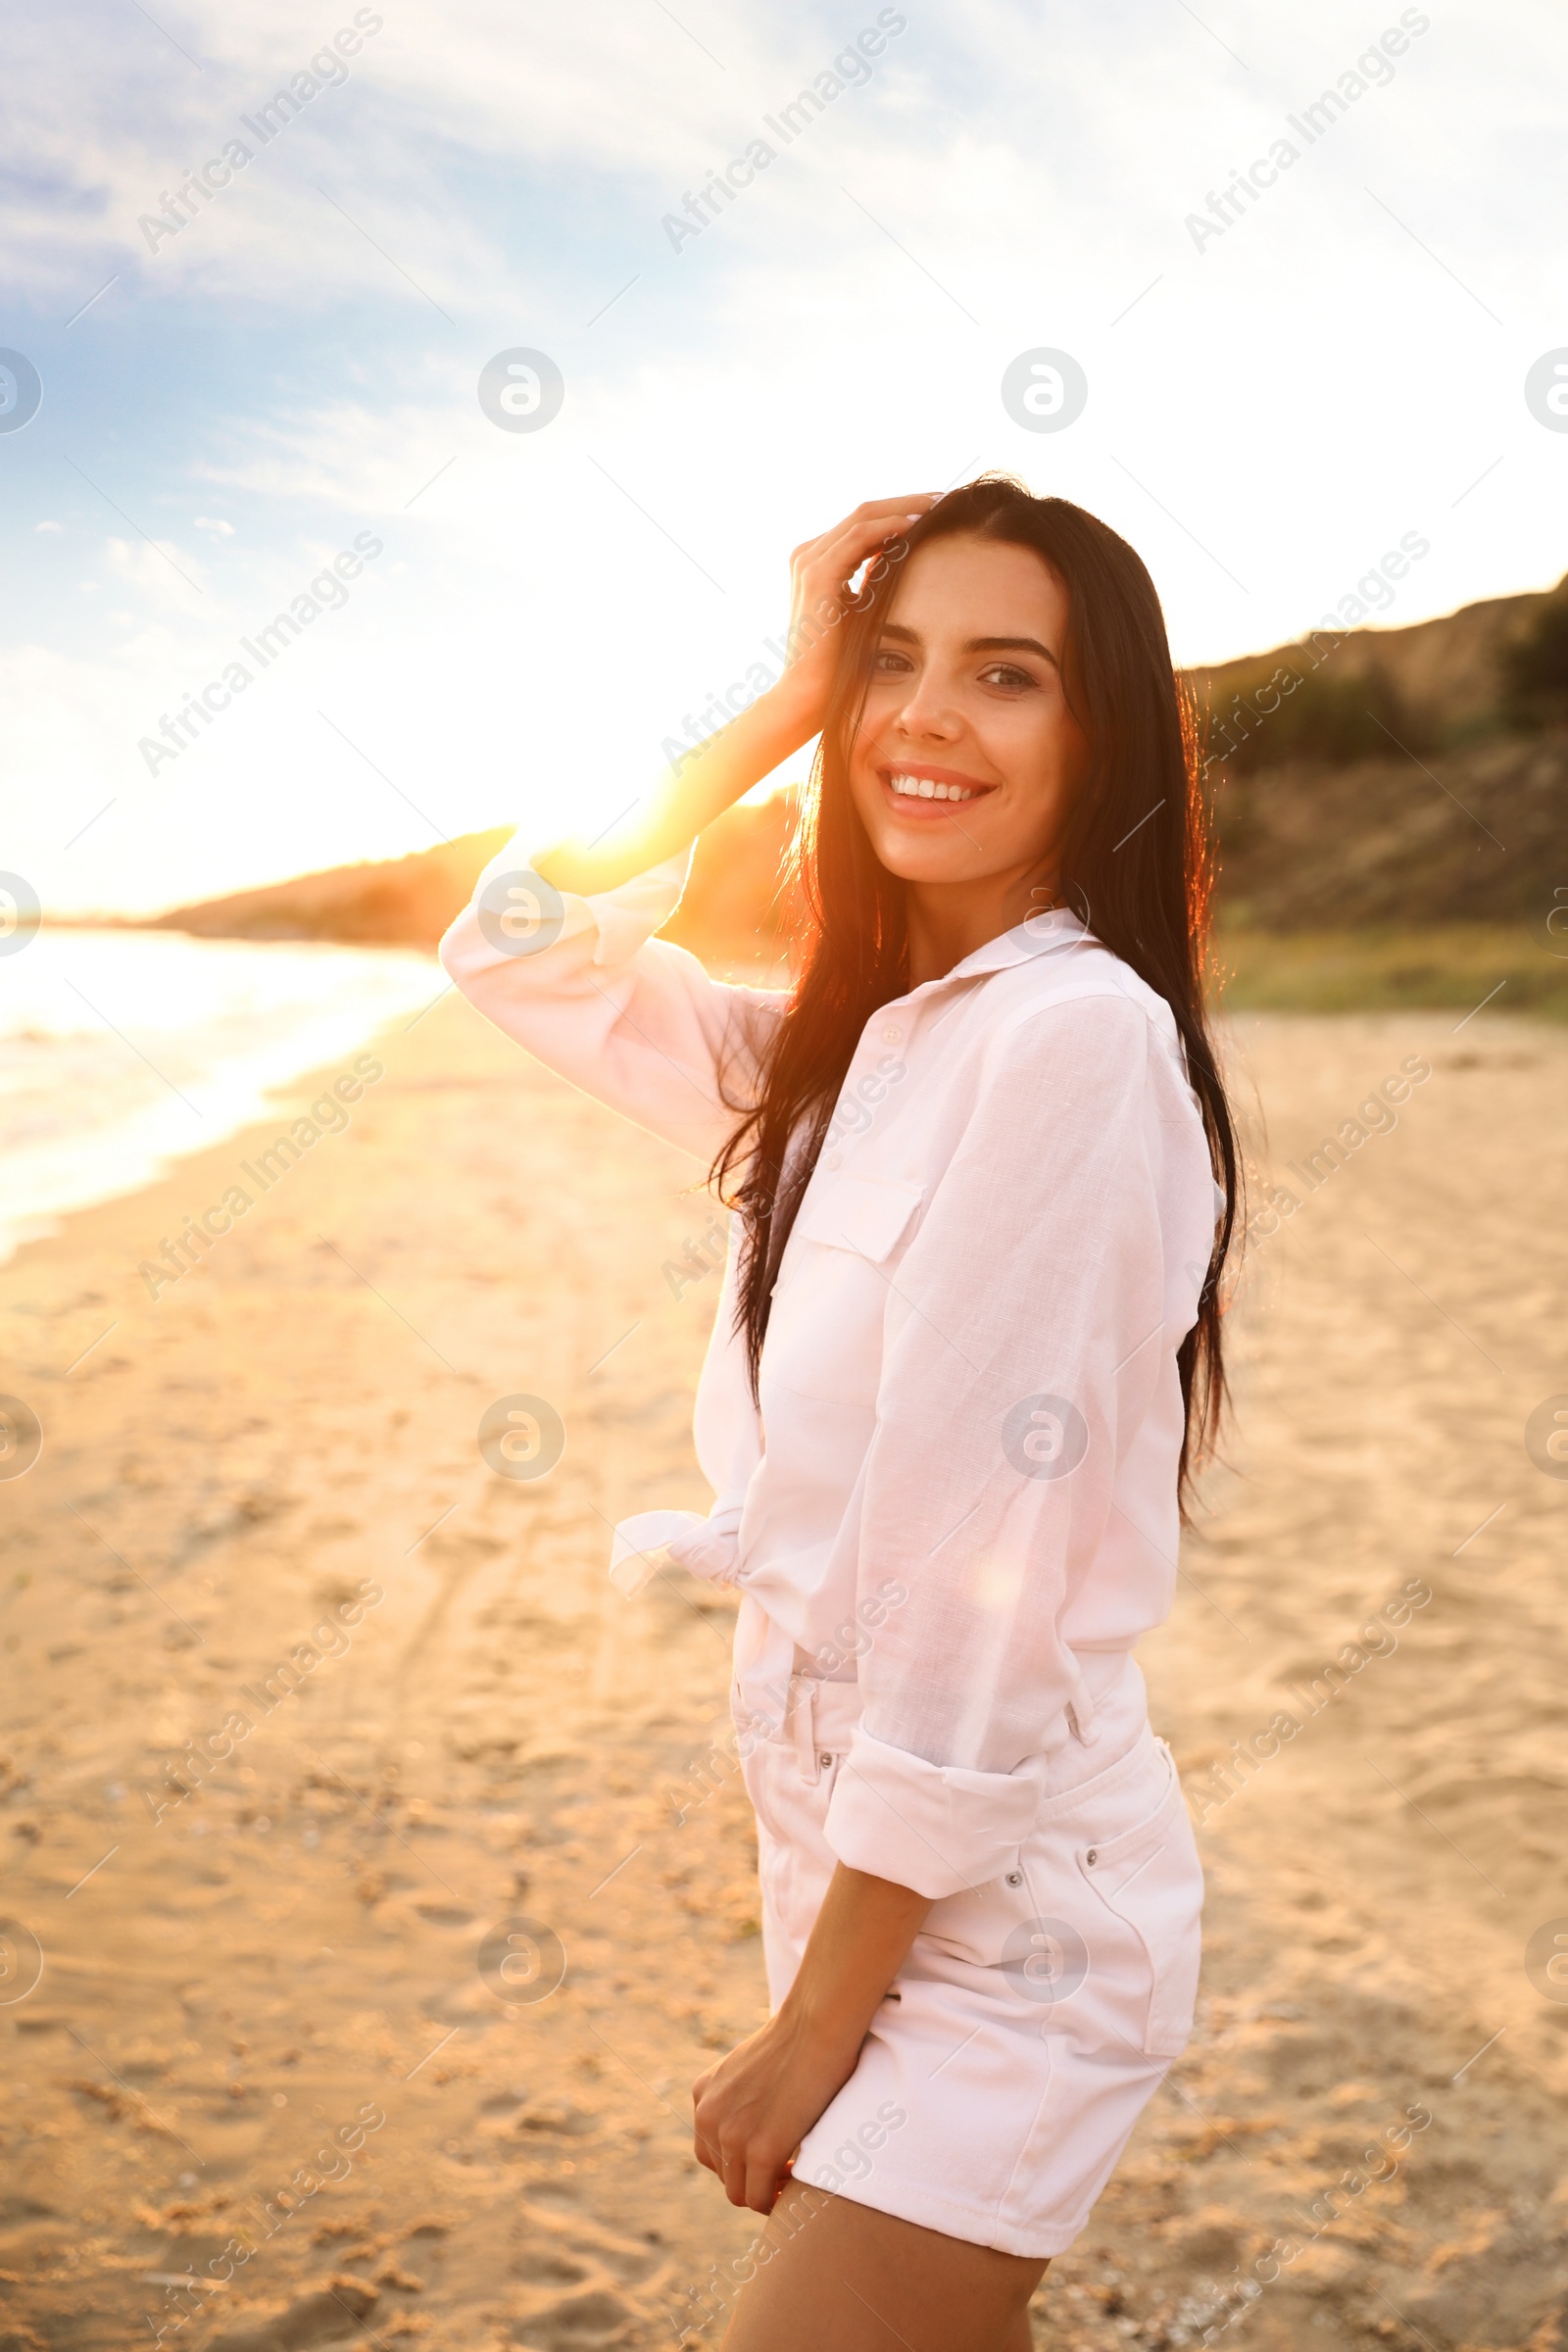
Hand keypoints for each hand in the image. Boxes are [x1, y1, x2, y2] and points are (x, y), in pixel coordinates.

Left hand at [692, 2009, 861, 2215]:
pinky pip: (760, 2198)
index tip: (769, 2155)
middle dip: (751, 2176)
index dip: (739, 2159)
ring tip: (792, 2174)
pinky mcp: (761, 2151)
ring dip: (764, 2191)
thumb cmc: (797, 2036)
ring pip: (738, 2192)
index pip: (709, 2148)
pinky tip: (798, 2179)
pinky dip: (776, 2199)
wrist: (816, 2024)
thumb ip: (740, 2095)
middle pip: (721, 2173)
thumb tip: (755, 2120)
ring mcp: (731, 2136)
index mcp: (702, 2093)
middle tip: (784, 2168)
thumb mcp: (749, 2066)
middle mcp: (707, 2116)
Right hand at [770, 494, 939, 742]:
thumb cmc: (837, 665)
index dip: (901, 511)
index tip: (938, 510)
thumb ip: (873, 582)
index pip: (863, 523)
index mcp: (816, 562)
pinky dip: (891, 527)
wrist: (807, 696)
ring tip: (940, 505)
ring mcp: (809, 562)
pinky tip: (918, 525)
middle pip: (865, 512)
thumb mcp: (860, 613)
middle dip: (908, 501)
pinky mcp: (818, 576)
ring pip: (864, 516)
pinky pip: (860, 536)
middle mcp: (808, 555)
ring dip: (905, 507)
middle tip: (946, 499)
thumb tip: (903, 560)